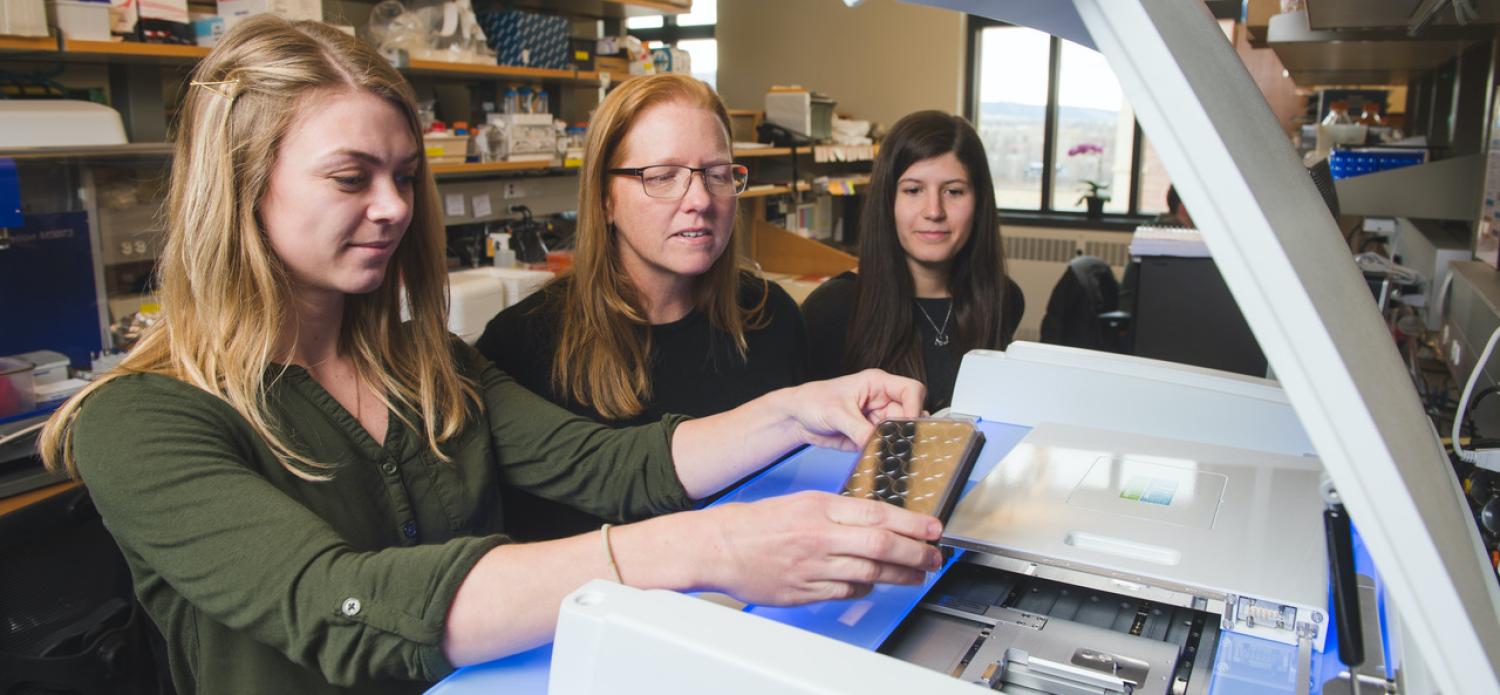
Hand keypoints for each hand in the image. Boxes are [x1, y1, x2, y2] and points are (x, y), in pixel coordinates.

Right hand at [695, 491, 943, 604]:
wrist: (719, 546)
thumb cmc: (757, 523)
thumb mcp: (802, 503)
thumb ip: (838, 512)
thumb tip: (876, 520)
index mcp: (820, 508)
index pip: (878, 513)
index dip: (912, 523)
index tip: (933, 528)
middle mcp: (820, 536)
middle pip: (881, 544)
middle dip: (916, 552)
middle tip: (934, 556)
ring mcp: (813, 566)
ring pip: (869, 572)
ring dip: (899, 574)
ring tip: (916, 574)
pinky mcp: (805, 590)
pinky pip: (846, 591)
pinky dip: (865, 588)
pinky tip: (873, 585)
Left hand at [780, 369, 924, 450]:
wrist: (796, 418)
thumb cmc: (812, 401)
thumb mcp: (836, 413)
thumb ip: (859, 429)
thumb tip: (878, 444)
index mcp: (877, 384)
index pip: (911, 390)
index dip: (914, 407)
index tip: (908, 424)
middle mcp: (881, 402)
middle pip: (909, 415)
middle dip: (904, 430)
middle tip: (895, 442)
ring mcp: (877, 420)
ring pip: (898, 434)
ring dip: (893, 444)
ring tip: (882, 450)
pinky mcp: (870, 437)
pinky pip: (884, 447)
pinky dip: (881, 453)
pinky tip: (873, 456)